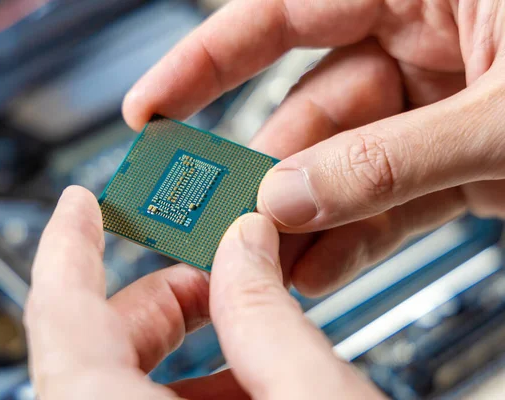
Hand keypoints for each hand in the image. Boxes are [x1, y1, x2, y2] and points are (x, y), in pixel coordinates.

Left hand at [24, 186, 381, 398]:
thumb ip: (269, 312)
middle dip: (161, 293)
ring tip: (247, 320)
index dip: (69, 243)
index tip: (82, 201)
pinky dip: (195, 388)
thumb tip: (248, 240)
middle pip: (97, 345)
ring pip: (126, 380)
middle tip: (214, 262)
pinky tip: (252, 381)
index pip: (59, 311)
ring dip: (188, 343)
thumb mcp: (312, 397)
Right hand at [123, 0, 504, 295]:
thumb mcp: (502, 114)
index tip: (151, 107)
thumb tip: (294, 195)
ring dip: (305, 219)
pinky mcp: (462, 161)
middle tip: (222, 221)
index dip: (206, 60)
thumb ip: (396, 157)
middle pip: (311, 107)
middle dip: (264, 173)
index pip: (284, 13)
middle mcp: (427, 39)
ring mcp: (443, 104)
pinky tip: (319, 267)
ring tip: (267, 261)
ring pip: (347, 165)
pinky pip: (394, 199)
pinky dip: (357, 236)